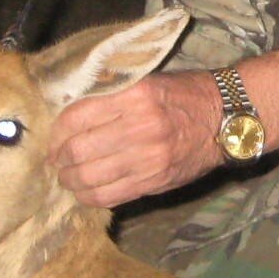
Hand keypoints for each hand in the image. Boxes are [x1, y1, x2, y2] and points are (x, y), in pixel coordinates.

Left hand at [49, 70, 224, 208]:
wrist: (225, 118)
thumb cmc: (183, 95)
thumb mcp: (147, 81)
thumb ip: (111, 95)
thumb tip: (70, 115)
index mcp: (135, 96)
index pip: (77, 117)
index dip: (57, 131)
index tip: (53, 138)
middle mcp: (141, 127)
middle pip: (79, 150)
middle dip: (60, 158)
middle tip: (56, 159)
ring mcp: (148, 158)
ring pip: (90, 178)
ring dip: (70, 180)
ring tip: (68, 176)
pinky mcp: (154, 181)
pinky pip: (109, 196)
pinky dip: (89, 196)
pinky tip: (86, 190)